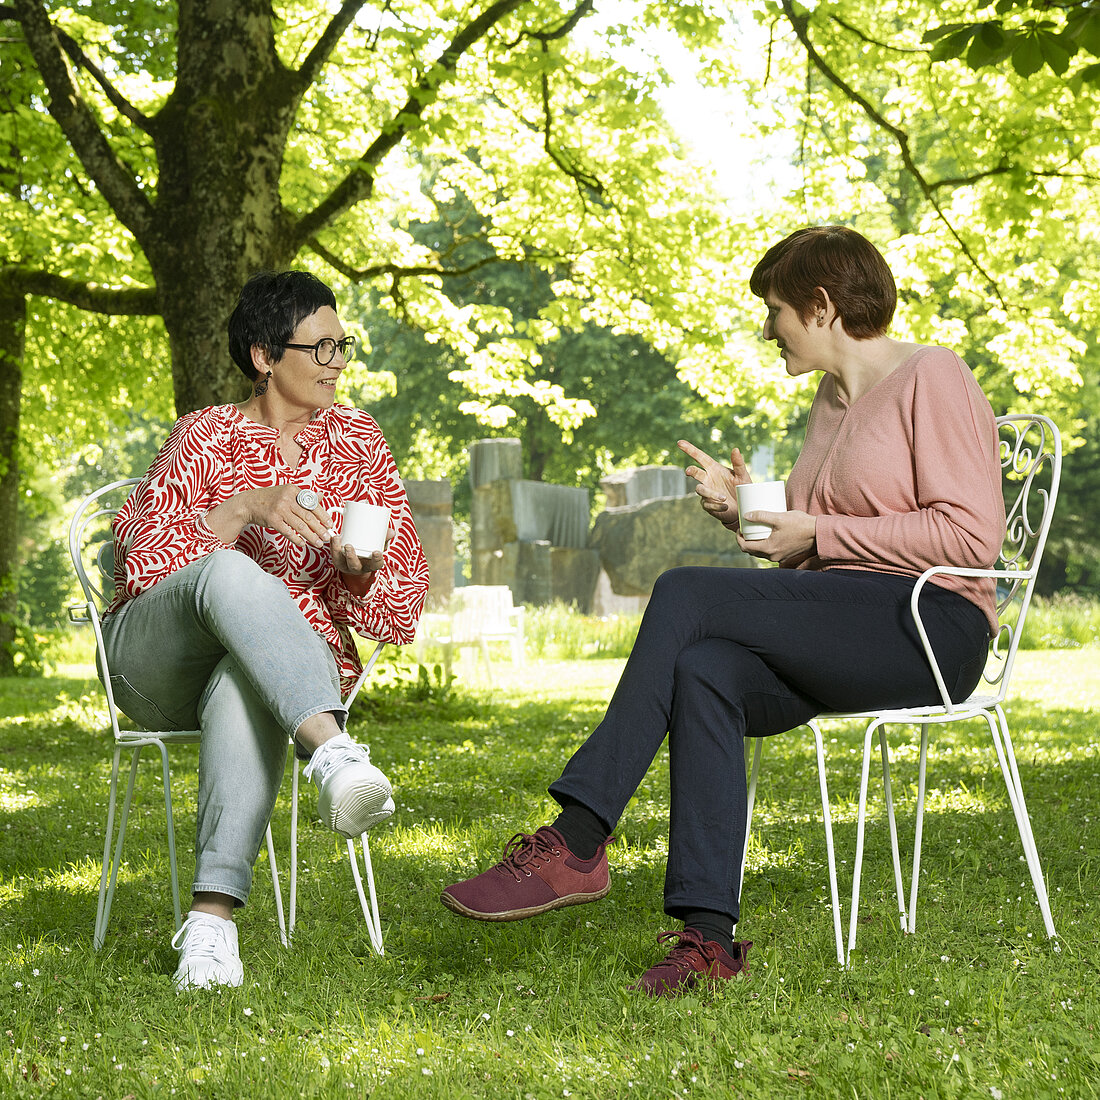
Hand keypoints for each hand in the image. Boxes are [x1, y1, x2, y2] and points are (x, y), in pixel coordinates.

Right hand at [207, 485, 333, 547]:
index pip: (312, 504)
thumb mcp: (287, 492)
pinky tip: (303, 543)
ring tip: (318, 543)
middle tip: (327, 536)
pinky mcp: (273, 520)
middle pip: (308, 516)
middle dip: (320, 528)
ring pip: (300, 526)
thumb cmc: (270, 498)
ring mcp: (279, 510)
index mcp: (293, 490)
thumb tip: (321, 496)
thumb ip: (304, 496)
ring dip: (311, 536)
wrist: (248, 503)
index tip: (330, 524)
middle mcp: (287, 499)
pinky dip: (297, 539)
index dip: (323, 515)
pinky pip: (288, 532)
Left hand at [330, 528, 391, 575]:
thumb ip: (385, 538)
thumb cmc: (371, 549)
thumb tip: (391, 531)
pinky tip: (333, 538)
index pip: (376, 565)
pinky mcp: (338, 561)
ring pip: (340, 562)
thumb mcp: (380, 545)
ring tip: (337, 538)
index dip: (376, 559)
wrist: (360, 556)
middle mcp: (358, 568)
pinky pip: (333, 556)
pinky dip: (332, 546)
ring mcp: (346, 566)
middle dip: (351, 557)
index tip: (376, 552)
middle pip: (354, 566)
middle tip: (349, 546)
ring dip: (337, 551)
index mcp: (371, 565)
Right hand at [677, 440, 750, 527]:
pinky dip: (717, 505)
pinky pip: (707, 504)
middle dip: (691, 471)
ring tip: (724, 498)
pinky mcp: (707, 505)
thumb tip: (735, 449)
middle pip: (695, 472)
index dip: (690, 450)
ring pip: (701, 490)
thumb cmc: (742, 489)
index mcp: (714, 469)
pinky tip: (726, 506)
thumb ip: (738, 463)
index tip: (680, 443)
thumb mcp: (742, 475)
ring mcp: (706, 492)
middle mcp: (708, 479)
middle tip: (688, 471)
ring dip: (711, 494)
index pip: (700, 457)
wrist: (744, 507)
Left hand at [735, 509, 816, 563]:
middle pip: (751, 551)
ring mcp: (779, 558)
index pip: (745, 547)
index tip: (740, 528)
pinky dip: (764, 545)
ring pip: (760, 553)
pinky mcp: (785, 555)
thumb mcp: (779, 517)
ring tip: (754, 531)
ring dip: (754, 543)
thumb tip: (746, 516)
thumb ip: (761, 516)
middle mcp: (773, 557)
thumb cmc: (800, 524)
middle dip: (745, 540)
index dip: (738, 538)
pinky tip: (766, 536)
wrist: (818, 533)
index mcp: (769, 549)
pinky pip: (769, 552)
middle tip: (745, 528)